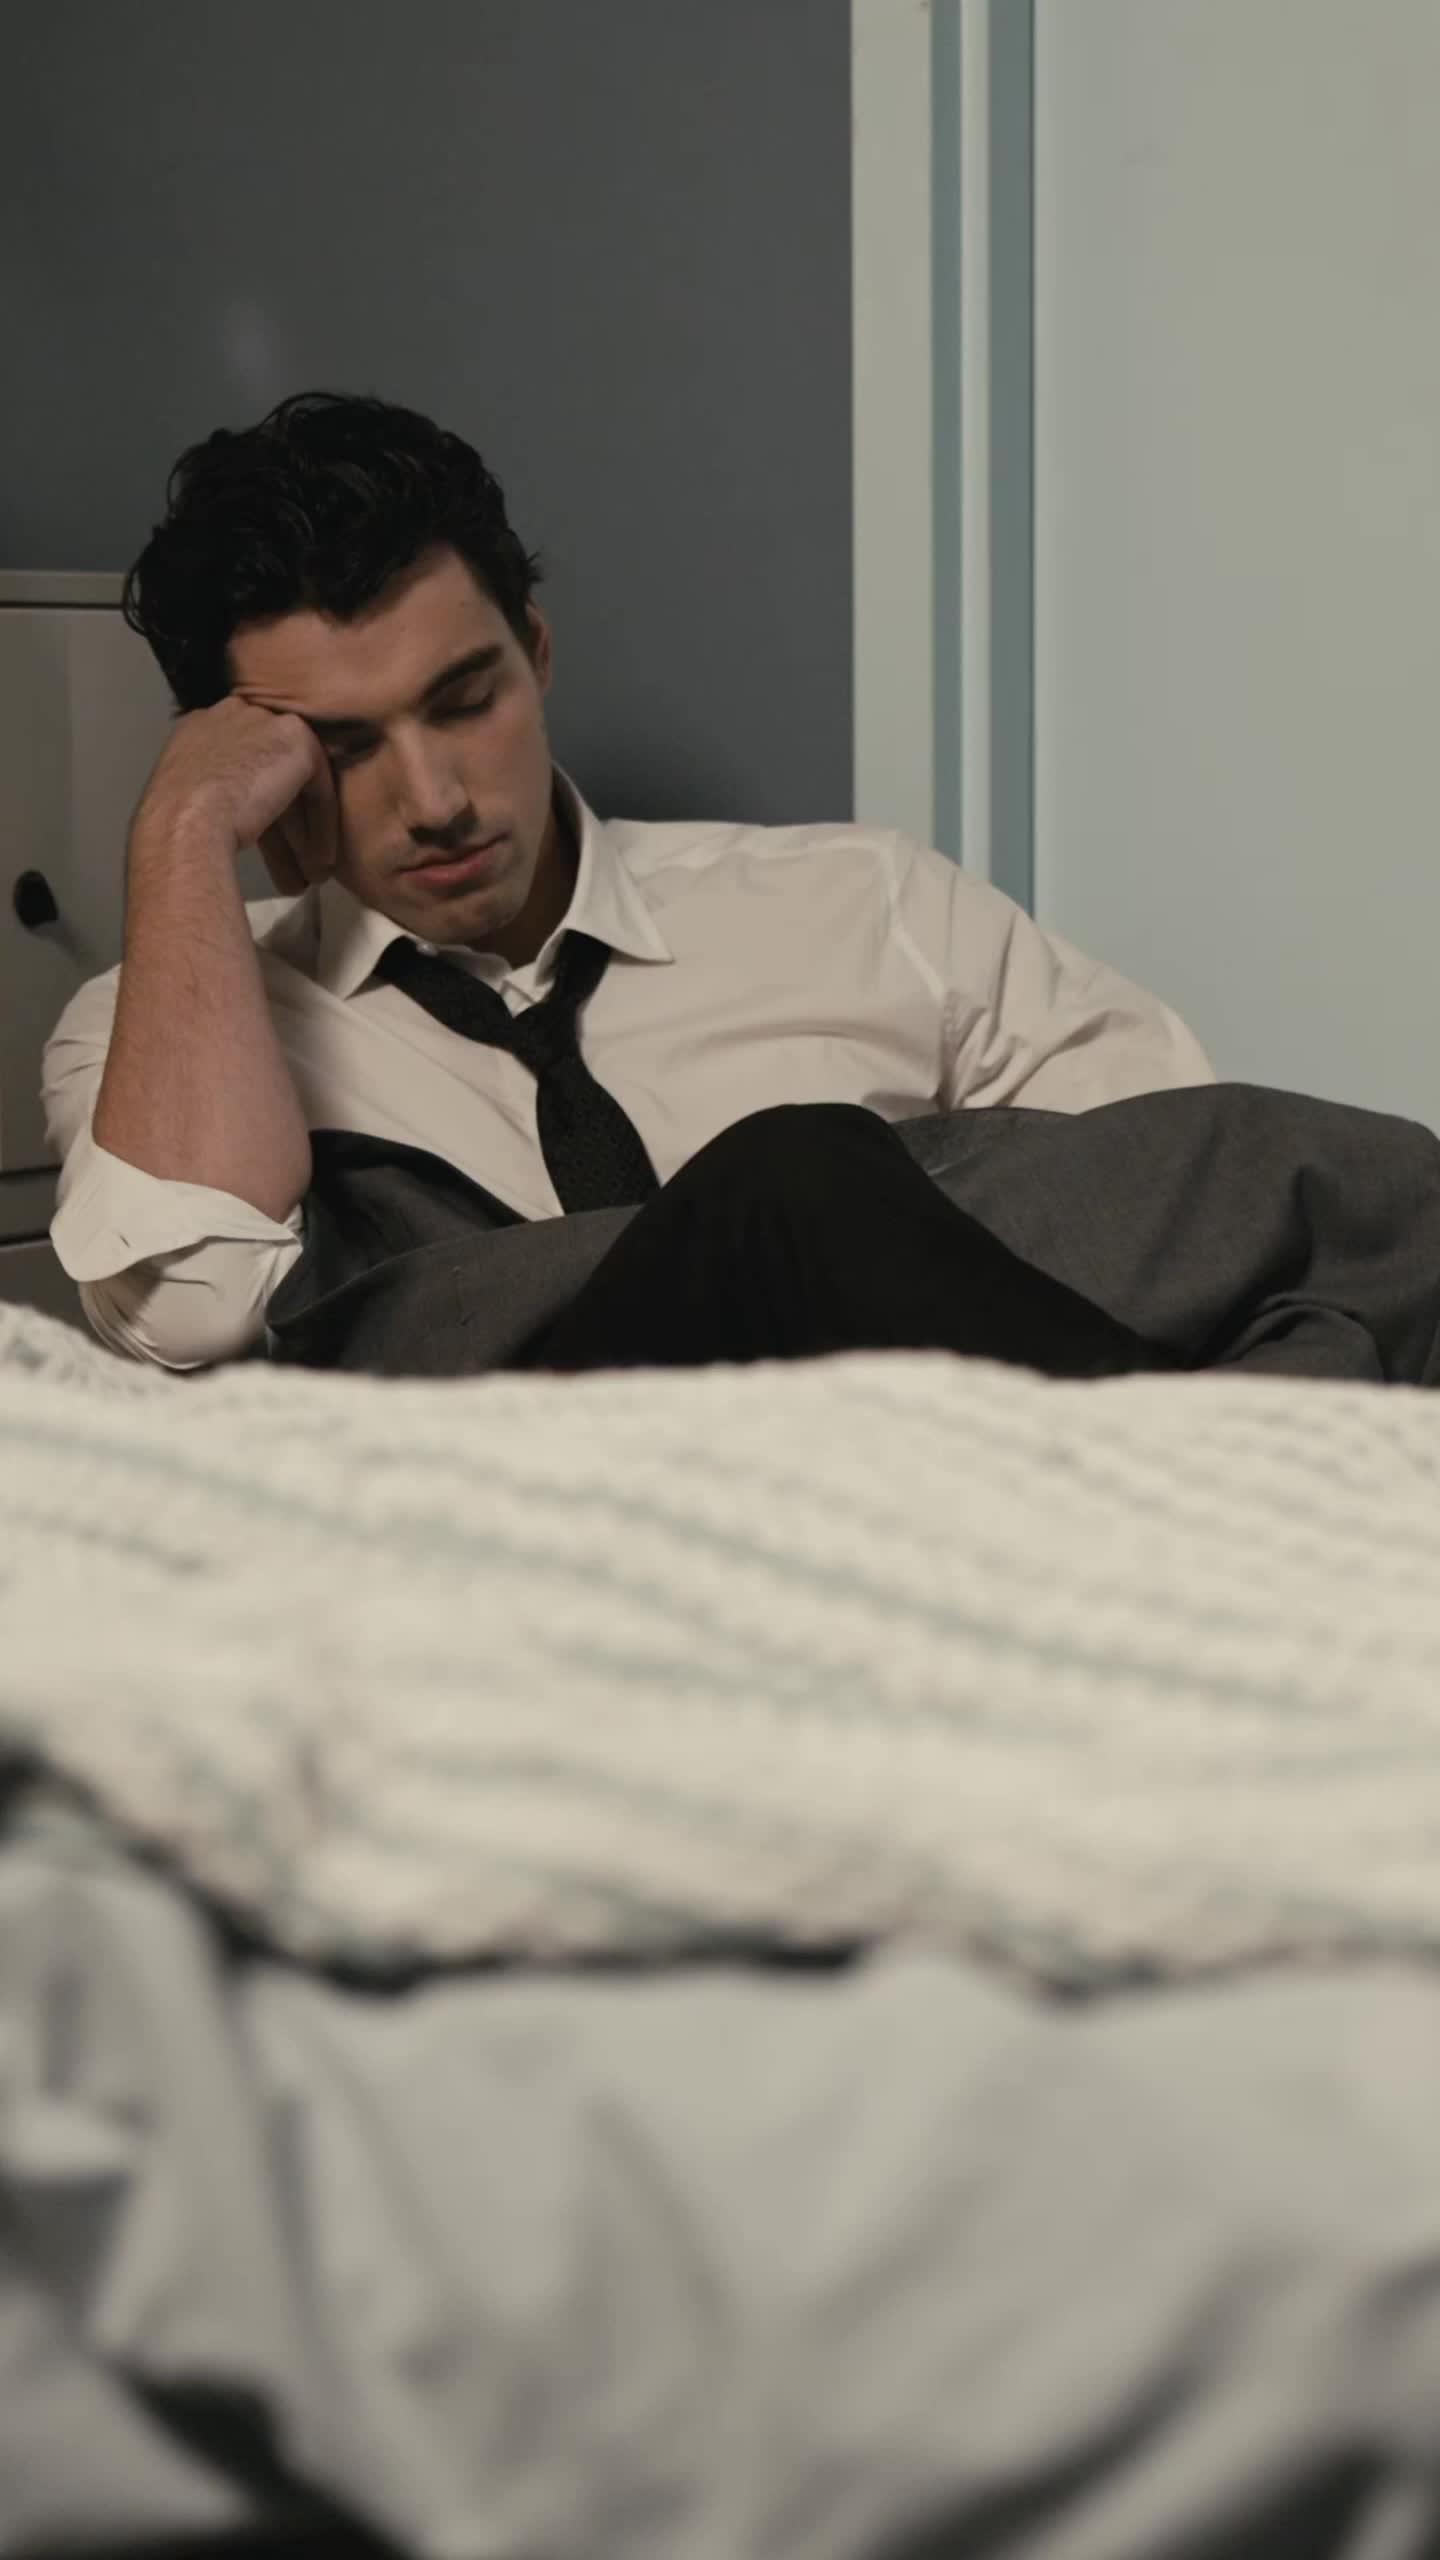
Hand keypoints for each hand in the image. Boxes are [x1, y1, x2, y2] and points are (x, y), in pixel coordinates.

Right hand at [131, 697, 338, 891]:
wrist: (186, 821)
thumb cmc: (176, 822)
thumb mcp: (185, 792)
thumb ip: (210, 784)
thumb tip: (228, 809)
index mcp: (203, 724)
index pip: (242, 754)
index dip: (256, 794)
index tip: (266, 833)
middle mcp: (235, 712)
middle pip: (273, 765)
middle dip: (287, 817)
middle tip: (296, 856)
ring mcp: (266, 721)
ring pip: (298, 779)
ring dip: (307, 827)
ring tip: (312, 867)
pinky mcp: (297, 740)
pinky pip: (319, 785)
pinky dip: (323, 823)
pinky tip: (322, 856)